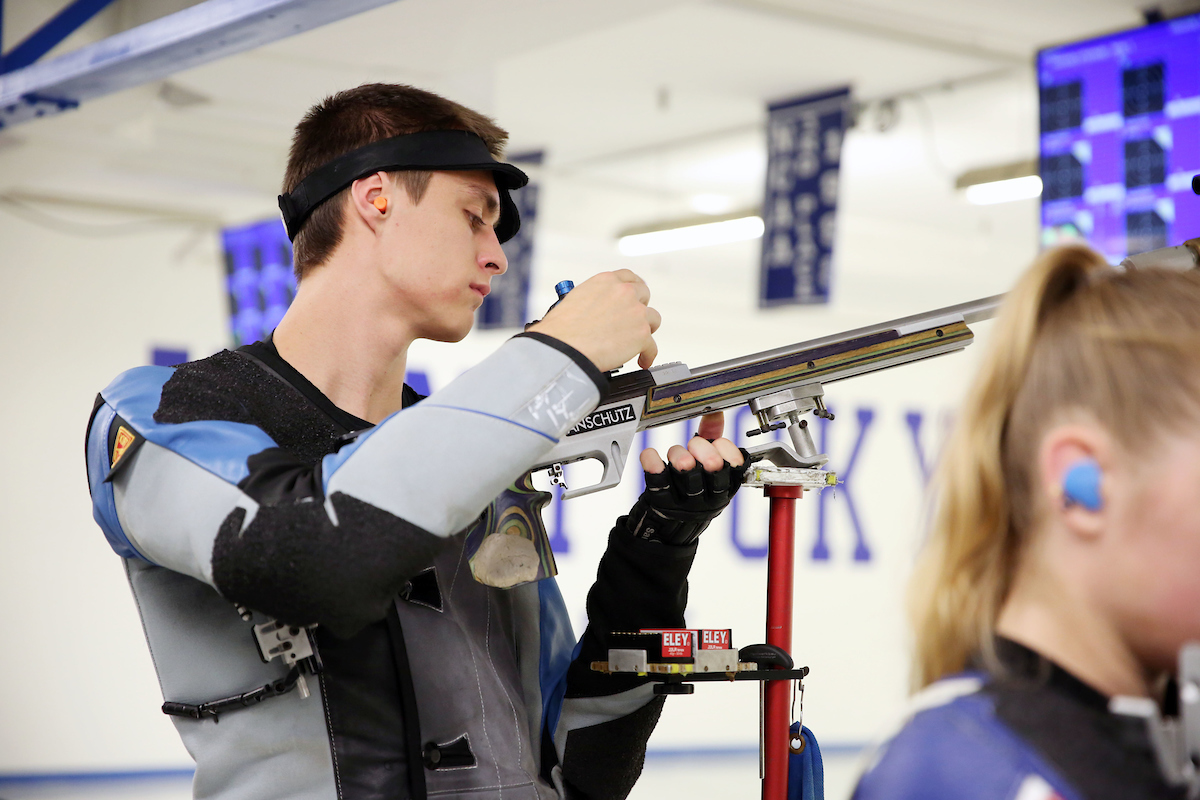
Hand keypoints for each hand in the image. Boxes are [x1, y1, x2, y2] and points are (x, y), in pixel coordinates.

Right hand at [526, 270, 660, 370]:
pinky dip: (648, 354)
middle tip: (633, 319)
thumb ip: (595, 298)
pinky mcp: (642, 335)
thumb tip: (599, 308)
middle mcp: (624, 293)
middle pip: (644, 295)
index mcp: (606, 281)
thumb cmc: (562, 329)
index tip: (634, 295)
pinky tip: (642, 360)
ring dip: (646, 328)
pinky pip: (652, 346)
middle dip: (640, 306)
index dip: (633, 287)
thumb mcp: (575, 298)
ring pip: (653, 319)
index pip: (628, 277)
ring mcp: (636, 313)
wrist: (563, 347)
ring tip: (638, 340)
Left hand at [625, 413, 748, 545]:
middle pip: (712, 469)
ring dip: (681, 456)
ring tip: (676, 454)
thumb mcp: (708, 469)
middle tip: (695, 446)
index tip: (718, 443)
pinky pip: (658, 482)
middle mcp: (707, 496)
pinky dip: (653, 464)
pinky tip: (650, 455)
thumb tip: (715, 413)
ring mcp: (685, 502)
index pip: (734, 466)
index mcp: (724, 487)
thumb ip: (711, 438)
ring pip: (686, 474)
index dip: (728, 450)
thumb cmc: (692, 493)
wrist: (668, 527)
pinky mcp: (662, 503)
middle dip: (705, 452)